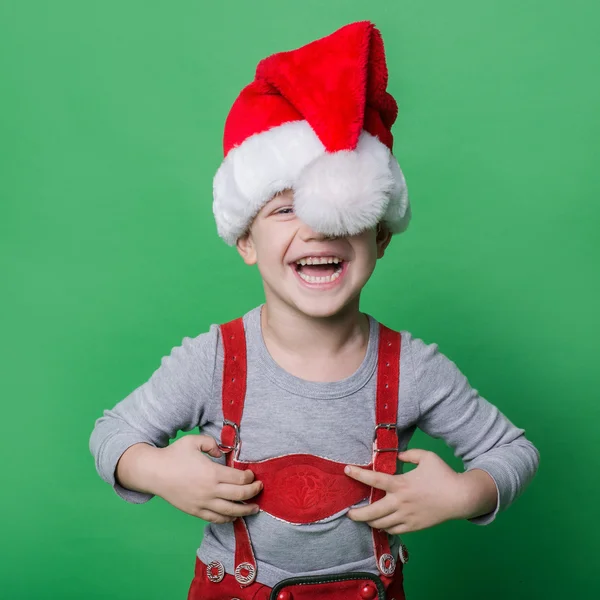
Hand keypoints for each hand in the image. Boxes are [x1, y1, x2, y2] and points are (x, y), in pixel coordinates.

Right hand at [153, 434, 262, 523]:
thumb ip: (211, 443)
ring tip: (255, 509)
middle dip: (253, 492)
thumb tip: (222, 452)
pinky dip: (227, 519)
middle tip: (260, 488)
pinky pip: (215, 519)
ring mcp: (202, 503)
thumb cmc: (174, 454)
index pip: (239, 479)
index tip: (252, 475)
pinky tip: (234, 516)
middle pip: (239, 495)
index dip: (250, 478)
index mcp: (212, 472)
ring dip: (245, 511)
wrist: (153, 472)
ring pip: (230, 511)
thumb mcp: (193, 440)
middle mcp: (209, 490)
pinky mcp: (195, 511)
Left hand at [345, 449, 485, 533]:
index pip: (374, 480)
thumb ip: (409, 454)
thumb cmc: (443, 475)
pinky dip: (384, 528)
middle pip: (372, 512)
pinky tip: (380, 523)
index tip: (347, 470)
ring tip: (363, 518)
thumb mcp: (426, 456)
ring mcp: (406, 517)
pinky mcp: (414, 527)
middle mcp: (400, 502)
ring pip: (381, 524)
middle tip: (349, 512)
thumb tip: (397, 456)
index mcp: (401, 484)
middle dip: (357, 514)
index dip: (358, 474)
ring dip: (370, 521)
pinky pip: (393, 530)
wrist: (461, 498)